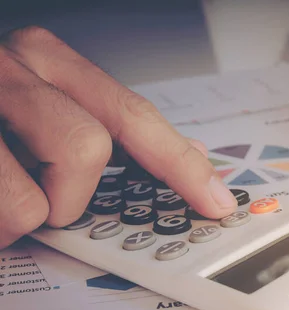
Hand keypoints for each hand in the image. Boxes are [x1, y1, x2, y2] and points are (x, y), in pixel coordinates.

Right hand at [0, 26, 237, 248]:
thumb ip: (112, 125)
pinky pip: (1, 213)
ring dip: (24, 216)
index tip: (214, 199)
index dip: (181, 164)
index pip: (135, 116)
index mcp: (49, 61)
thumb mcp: (45, 101)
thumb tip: (185, 153)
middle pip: (86, 150)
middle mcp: (12, 69)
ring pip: (33, 198)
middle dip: (71, 195)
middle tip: (49, 196)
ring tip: (5, 199)